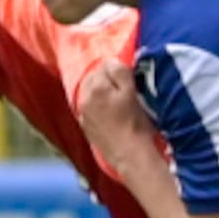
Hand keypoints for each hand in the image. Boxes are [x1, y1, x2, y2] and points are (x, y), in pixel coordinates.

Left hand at [74, 65, 164, 184]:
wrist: (131, 155)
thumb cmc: (135, 123)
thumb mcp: (132, 92)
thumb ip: (119, 72)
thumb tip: (111, 62)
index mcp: (95, 87)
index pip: (105, 65)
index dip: (119, 70)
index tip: (130, 78)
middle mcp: (84, 99)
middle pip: (94, 78)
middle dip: (107, 80)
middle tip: (124, 89)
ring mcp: (83, 114)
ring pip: (91, 93)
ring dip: (101, 93)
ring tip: (118, 102)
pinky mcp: (86, 127)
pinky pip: (90, 109)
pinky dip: (98, 107)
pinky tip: (111, 115)